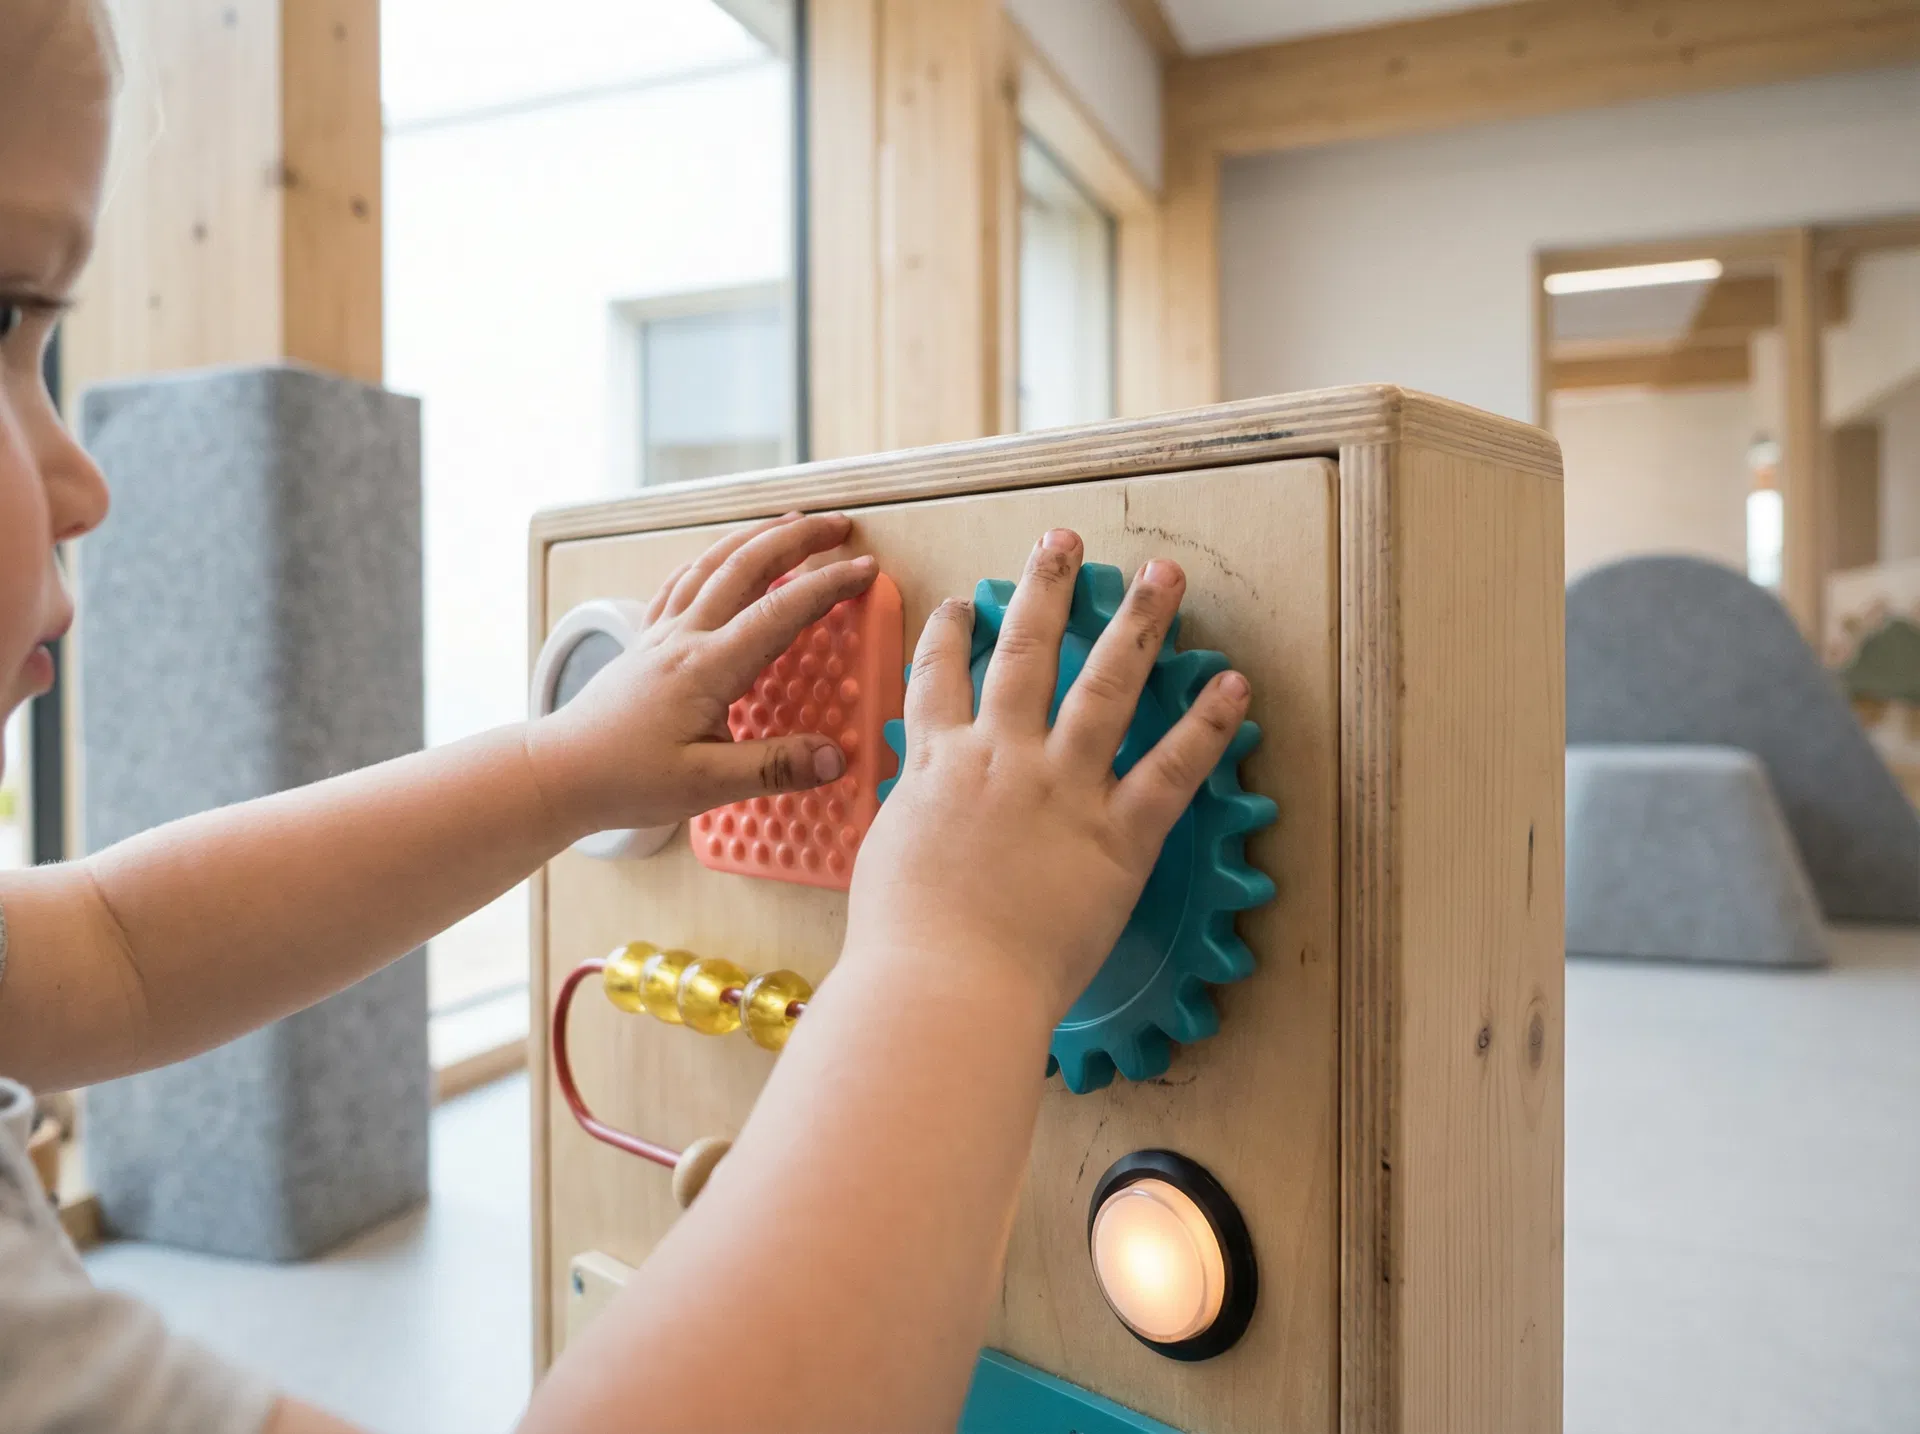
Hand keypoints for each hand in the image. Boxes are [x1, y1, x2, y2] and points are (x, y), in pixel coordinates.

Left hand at [527, 513, 877, 836]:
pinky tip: (721, 557)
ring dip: (756, 537)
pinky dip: (711, 559)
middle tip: (839, 523)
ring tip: (791, 522)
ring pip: (712, 565)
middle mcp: (684, 638)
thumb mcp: (705, 786)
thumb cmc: (624, 780)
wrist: (558, 772)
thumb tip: (834, 757)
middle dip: (798, 537)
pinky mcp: (645, 642)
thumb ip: (772, 768)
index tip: (866, 570)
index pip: (780, 612)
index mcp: (706, 667)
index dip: (828, 586)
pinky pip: (681, 583)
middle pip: (746, 567)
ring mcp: (661, 634)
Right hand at [846, 529, 1250, 1022]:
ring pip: (1103, 686)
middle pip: (1024, 654)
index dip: (949, 633)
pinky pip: (1170, 770)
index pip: (937, 679)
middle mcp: (998, 759)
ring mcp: (1060, 790)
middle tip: (1064, 540)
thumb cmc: (902, 946)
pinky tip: (1234, 685)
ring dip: (1136, 623)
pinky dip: (1207, 727)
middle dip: (1047, 590)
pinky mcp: (1115, 837)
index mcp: (935, 768)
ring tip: (1161, 574)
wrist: (942, 988)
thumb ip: (911, 821)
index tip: (965, 602)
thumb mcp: (887, 863)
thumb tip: (919, 814)